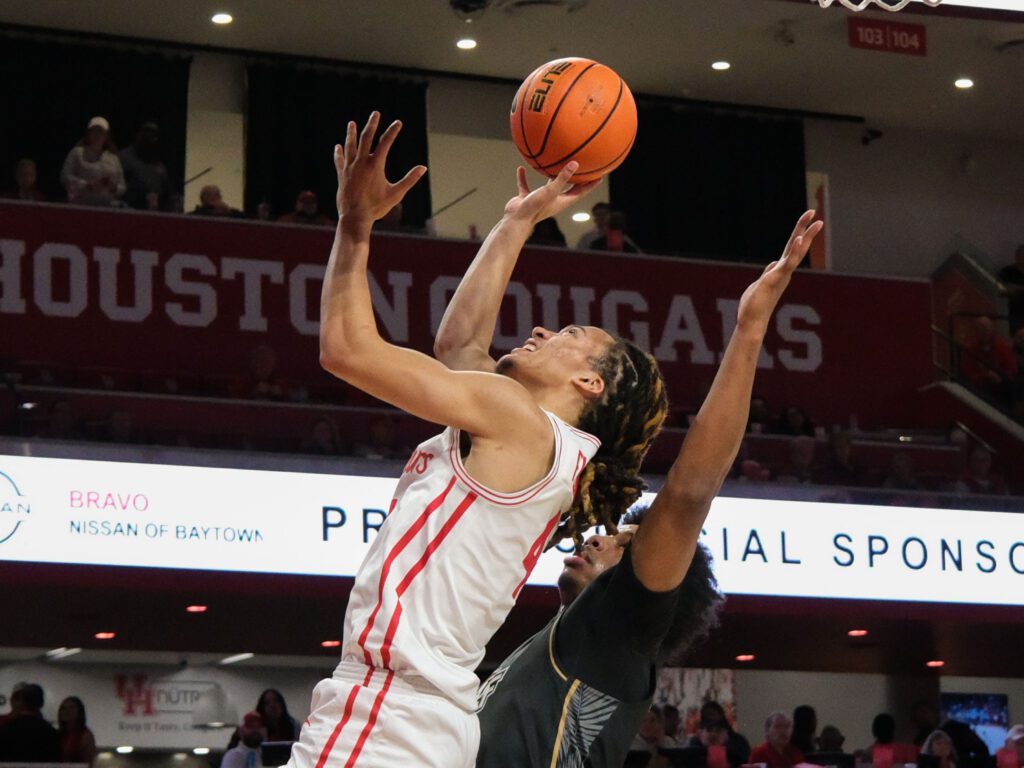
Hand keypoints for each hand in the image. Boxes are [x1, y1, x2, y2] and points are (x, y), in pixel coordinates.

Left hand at [335, 111, 426, 223]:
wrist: (354, 217)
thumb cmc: (376, 207)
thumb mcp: (396, 194)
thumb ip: (409, 180)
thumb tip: (423, 168)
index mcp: (375, 165)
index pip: (386, 142)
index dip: (393, 131)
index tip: (398, 122)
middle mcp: (361, 162)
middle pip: (366, 137)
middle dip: (372, 124)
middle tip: (375, 113)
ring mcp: (349, 167)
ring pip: (350, 146)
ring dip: (352, 134)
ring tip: (352, 124)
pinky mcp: (341, 175)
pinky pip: (339, 160)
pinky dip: (339, 152)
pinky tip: (338, 146)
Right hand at [503, 163, 599, 225]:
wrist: (516, 220)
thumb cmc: (536, 207)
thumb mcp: (551, 190)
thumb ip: (562, 177)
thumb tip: (575, 163)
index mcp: (562, 201)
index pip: (581, 192)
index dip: (590, 184)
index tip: (599, 175)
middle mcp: (553, 200)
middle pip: (568, 188)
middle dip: (576, 179)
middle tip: (582, 167)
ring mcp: (540, 199)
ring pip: (547, 186)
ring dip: (551, 177)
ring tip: (555, 164)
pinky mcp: (527, 198)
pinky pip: (526, 185)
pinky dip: (524, 178)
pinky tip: (522, 168)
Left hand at [737, 210, 823, 333]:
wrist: (752, 322)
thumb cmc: (755, 306)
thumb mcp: (762, 283)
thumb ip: (770, 272)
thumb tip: (775, 263)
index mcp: (780, 271)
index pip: (792, 249)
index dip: (799, 234)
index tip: (807, 220)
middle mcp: (784, 272)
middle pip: (797, 247)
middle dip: (806, 229)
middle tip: (814, 213)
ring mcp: (780, 276)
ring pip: (796, 253)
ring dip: (805, 237)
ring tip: (814, 223)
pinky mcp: (774, 280)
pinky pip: (786, 263)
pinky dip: (794, 252)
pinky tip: (799, 240)